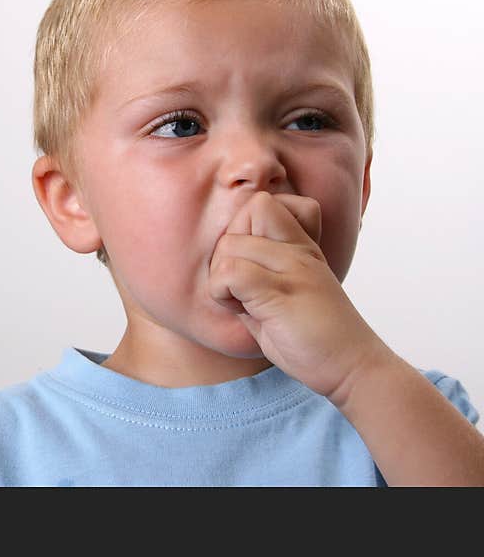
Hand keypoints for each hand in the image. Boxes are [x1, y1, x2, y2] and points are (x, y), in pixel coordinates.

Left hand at [208, 191, 383, 399]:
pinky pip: (231, 273)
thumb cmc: (315, 338)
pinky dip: (224, 295)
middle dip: (227, 256)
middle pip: (239, 220)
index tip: (248, 264)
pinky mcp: (282, 292)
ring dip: (224, 278)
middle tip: (243, 290)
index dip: (242, 229)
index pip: (262, 204)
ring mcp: (293, 267)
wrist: (352, 368)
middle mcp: (298, 250)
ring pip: (229, 245)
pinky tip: (246, 312)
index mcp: (300, 246)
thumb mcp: (282, 295)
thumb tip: (220, 267)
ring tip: (248, 304)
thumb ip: (256, 275)